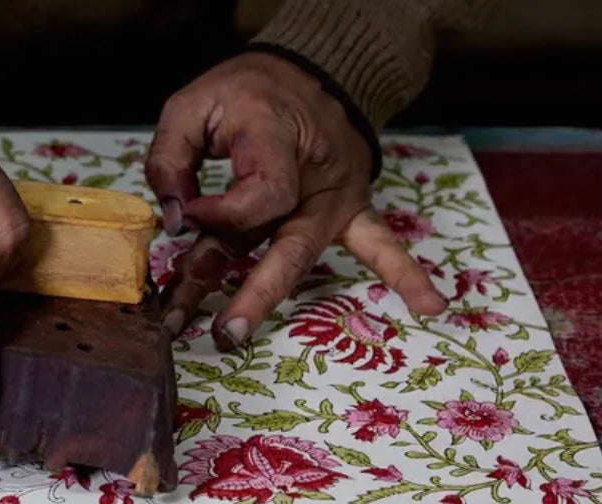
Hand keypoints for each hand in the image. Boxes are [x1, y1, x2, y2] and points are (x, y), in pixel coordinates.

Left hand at [145, 51, 446, 348]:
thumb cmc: (243, 93)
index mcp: (276, 138)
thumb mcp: (192, 107)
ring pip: (301, 255)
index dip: (216, 215)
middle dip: (250, 293)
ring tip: (235, 335)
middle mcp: (314, 173)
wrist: (306, 70)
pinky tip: (431, 306)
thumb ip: (170, 160)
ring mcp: (337, 196)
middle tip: (223, 332)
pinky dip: (406, 274)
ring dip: (263, 297)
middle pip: (284, 244)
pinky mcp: (350, 209)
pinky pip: (380, 243)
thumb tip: (171, 222)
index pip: (254, 198)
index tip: (186, 214)